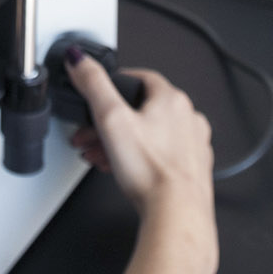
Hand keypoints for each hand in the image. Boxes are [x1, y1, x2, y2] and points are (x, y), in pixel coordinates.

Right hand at [66, 56, 214, 217]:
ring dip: (121, 141)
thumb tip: (80, 60)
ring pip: (150, 135)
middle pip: (142, 110)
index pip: (143, 77)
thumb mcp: (111, 119)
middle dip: (111, 121)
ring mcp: (193, 146)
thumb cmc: (152, 171)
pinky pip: (160, 156)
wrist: (176, 214)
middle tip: (92, 133)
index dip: (118, 83)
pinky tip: (122, 169)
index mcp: (173, 100)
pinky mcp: (192, 170)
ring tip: (100, 154)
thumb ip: (93, 84)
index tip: (103, 89)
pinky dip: (139, 158)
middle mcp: (189, 120)